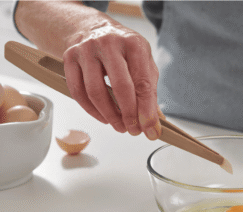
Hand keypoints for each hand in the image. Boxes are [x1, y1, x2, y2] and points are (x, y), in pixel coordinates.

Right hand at [63, 22, 163, 139]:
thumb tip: (153, 123)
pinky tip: (103, 118)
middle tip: (133, 130)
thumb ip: (149, 91)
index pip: (142, 83)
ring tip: (120, 126)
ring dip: (109, 116)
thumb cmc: (123, 50)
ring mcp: (86, 50)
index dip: (146, 110)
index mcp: (133, 44)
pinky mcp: (69, 59)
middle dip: (128, 115)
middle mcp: (109, 43)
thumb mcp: (143, 63)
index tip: (149, 128)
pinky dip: (92, 111)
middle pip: (120, 87)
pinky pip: (78, 92)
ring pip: (95, 92)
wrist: (93, 29)